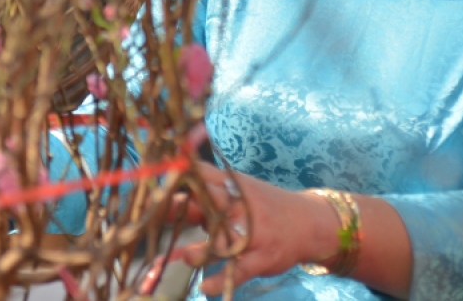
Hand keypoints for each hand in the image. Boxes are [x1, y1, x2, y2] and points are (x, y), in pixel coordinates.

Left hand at [172, 164, 337, 295]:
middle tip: (156, 219)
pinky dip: (221, 280)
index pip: (202, 176)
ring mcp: (253, 232)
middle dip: (182, 209)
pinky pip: (239, 271)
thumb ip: (206, 197)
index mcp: (234, 186)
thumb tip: (167, 201)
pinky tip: (205, 287)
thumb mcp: (239, 194)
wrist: (310, 222)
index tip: (153, 190)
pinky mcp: (261, 257)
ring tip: (187, 257)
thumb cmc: (264, 207)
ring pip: (223, 240)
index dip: (176, 180)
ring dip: (201, 250)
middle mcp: (241, 206)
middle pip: (209, 203)